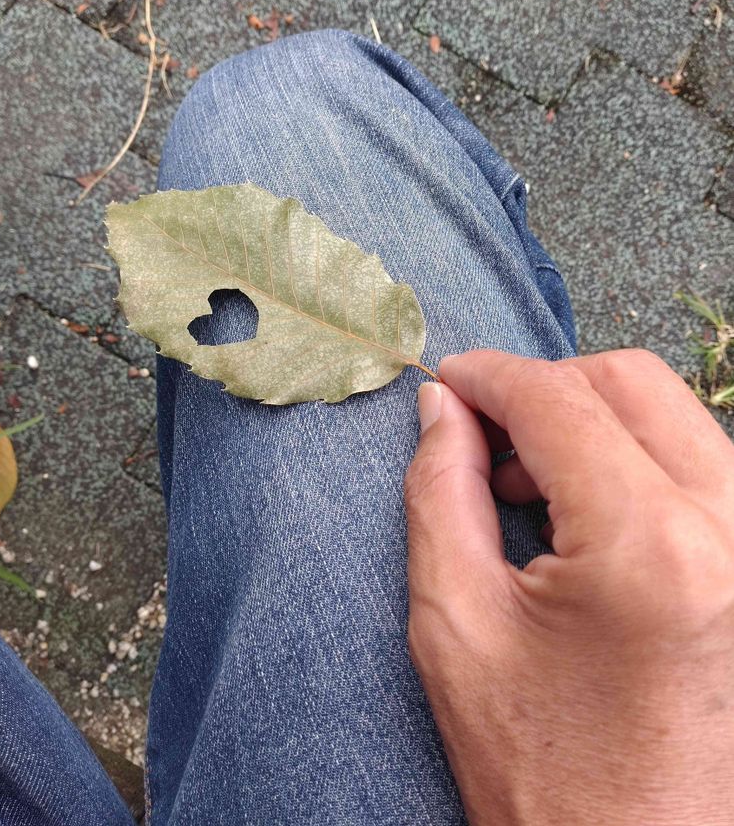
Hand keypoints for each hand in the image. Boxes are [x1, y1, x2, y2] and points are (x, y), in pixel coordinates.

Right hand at [404, 349, 733, 825]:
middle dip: (543, 386)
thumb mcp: (456, 625)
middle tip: (482, 429)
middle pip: (629, 383)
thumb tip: (444, 408)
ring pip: (671, 414)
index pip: (559, 401)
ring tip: (523, 478)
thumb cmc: (543, 771)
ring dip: (588, 418)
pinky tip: (579, 502)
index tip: (447, 381)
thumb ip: (441, 491)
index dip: (490, 376)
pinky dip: (632, 455)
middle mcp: (732, 532)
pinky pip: (699, 463)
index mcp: (650, 547)